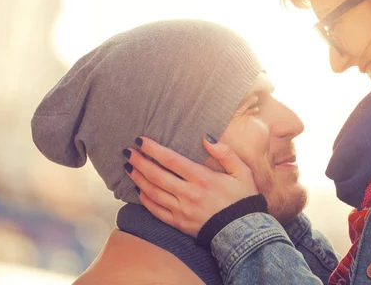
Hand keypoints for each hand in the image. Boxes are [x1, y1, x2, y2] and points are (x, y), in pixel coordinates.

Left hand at [124, 136, 257, 236]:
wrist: (243, 232)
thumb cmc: (243, 199)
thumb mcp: (242, 172)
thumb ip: (225, 153)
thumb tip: (206, 138)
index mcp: (203, 178)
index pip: (171, 160)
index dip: (153, 149)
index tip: (141, 140)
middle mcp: (189, 194)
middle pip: (157, 175)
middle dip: (140, 161)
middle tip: (127, 151)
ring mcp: (182, 210)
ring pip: (153, 192)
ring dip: (138, 179)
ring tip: (128, 167)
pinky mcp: (179, 223)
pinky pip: (156, 210)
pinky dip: (145, 200)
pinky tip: (138, 190)